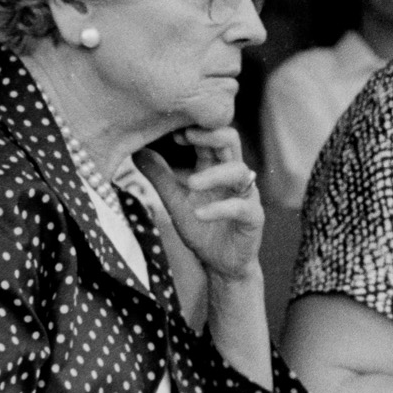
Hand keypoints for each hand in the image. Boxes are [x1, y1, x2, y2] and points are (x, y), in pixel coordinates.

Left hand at [132, 127, 262, 284]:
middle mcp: (233, 176)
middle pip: (231, 142)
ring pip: (239, 171)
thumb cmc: (202, 227)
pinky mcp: (254, 217)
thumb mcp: (175, 201)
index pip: (210, 138)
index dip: (196, 129)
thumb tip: (138, 151)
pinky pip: (241, 207)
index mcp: (215, 168)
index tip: (173, 130)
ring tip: (190, 183)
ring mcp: (246, 195)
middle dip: (211, 135)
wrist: (220, 263)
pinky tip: (199, 214)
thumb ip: (160, 177)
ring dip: (214, 174)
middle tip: (186, 136)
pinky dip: (220, 209)